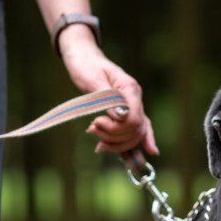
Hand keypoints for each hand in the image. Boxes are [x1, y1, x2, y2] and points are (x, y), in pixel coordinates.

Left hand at [58, 24, 158, 154]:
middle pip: (136, 130)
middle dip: (114, 136)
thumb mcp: (93, 80)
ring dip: (116, 143)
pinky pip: (136, 134)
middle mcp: (136, 100)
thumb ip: (108, 99)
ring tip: (97, 140)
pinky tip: (136, 162)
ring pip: (135, 136)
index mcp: (130, 89)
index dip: (117, 128)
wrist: (84, 58)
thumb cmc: (86, 66)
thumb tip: (121, 117)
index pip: (135, 119)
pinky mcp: (127, 114)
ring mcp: (134, 108)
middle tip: (91, 128)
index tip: (95, 123)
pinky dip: (133, 148)